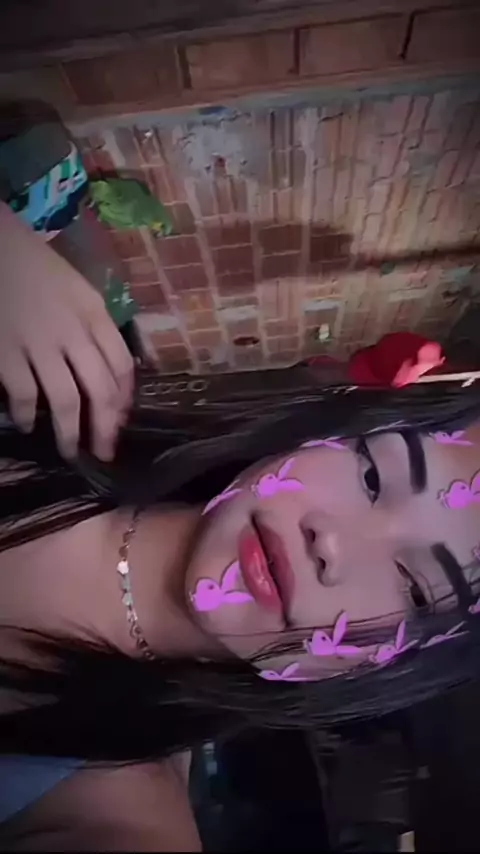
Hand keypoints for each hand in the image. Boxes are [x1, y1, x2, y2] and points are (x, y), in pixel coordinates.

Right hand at [0, 202, 133, 459]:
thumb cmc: (31, 263)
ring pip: (67, 401)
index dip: (125, 400)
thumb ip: (91, 325)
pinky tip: (28, 425)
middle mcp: (73, 330)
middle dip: (106, 427)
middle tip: (103, 450)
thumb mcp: (74, 288)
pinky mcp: (5, 351)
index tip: (121, 419)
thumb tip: (103, 369)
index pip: (123, 366)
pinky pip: (25, 394)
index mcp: (94, 312)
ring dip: (71, 433)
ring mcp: (38, 343)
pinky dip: (27, 415)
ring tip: (70, 451)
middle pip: (101, 390)